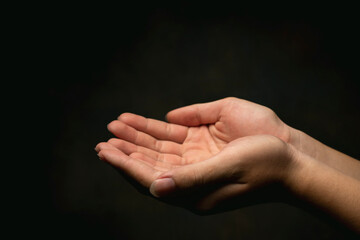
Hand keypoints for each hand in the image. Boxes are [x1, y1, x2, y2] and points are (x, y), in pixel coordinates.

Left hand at [96, 97, 289, 187]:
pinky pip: (174, 140)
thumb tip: (156, 188)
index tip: (104, 152)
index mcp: (193, 192)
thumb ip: (190, 180)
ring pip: (159, 151)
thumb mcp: (227, 169)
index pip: (149, 178)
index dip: (125, 165)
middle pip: (150, 165)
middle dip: (126, 151)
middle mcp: (191, 180)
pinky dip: (157, 131)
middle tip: (103, 141)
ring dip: (138, 139)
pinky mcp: (205, 150)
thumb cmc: (265, 166)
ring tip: (116, 128)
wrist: (292, 162)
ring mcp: (197, 164)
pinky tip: (144, 124)